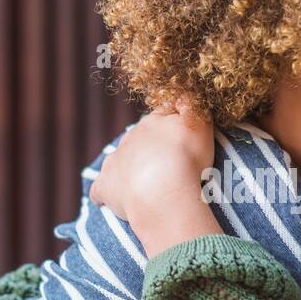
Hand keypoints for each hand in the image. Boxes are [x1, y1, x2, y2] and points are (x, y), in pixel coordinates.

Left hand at [89, 103, 220, 256]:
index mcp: (154, 122)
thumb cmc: (187, 159)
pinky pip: (100, 190)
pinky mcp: (105, 185)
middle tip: (169, 167)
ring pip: (120, 159)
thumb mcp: (200, 125)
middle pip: (140, 138)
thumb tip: (182, 96)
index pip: (163, 115)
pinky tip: (111, 202)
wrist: (163, 190)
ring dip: (130, 169)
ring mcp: (116, 161)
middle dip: (151, 149)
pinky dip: (105, 194)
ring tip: (146, 187)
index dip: (173, 124)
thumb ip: (191, 108)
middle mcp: (131, 137)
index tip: (182, 136)